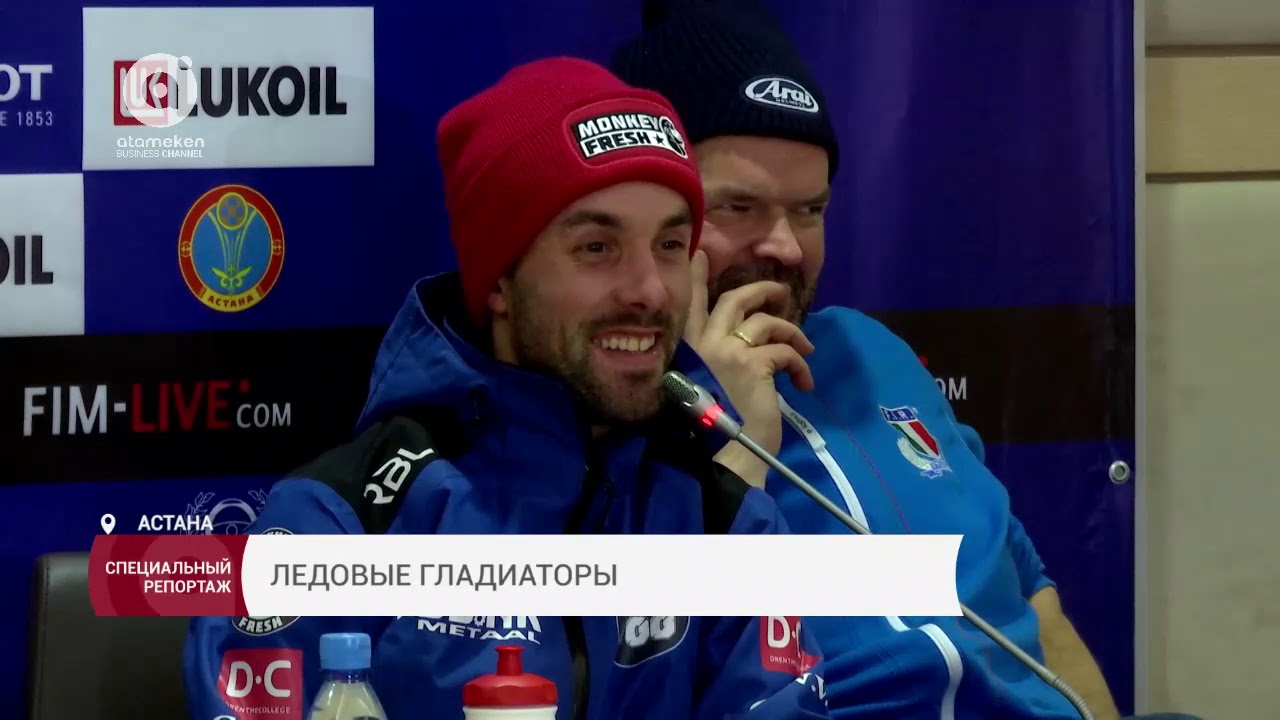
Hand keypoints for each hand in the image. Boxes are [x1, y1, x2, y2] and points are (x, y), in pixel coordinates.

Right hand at [685, 251, 813, 486]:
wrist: (729, 451)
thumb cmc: (718, 424)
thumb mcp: (712, 384)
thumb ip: (719, 360)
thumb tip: (747, 341)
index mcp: (690, 349)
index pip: (692, 304)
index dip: (698, 277)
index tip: (701, 252)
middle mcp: (704, 345)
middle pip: (735, 300)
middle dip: (762, 290)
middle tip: (781, 295)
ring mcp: (728, 352)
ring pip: (767, 323)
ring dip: (792, 334)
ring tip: (804, 353)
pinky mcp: (753, 364)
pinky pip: (785, 351)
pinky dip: (800, 365)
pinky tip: (804, 383)